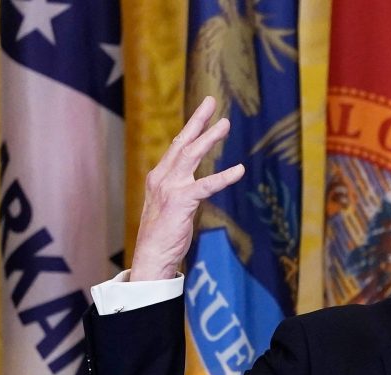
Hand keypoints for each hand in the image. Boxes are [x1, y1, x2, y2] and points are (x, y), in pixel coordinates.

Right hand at [129, 96, 244, 281]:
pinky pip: (206, 185)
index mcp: (159, 178)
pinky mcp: (181, 202)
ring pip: (191, 155)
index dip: (190, 129)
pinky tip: (240, 170)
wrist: (151, 256)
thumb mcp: (169, 208)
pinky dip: (224, 176)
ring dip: (209, 137)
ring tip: (225, 123)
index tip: (202, 112)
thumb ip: (180, 192)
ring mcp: (170, 188)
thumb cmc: (162, 237)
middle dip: (198, 121)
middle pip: (182, 143)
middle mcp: (162, 178)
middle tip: (212, 102)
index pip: (176, 148)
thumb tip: (194, 187)